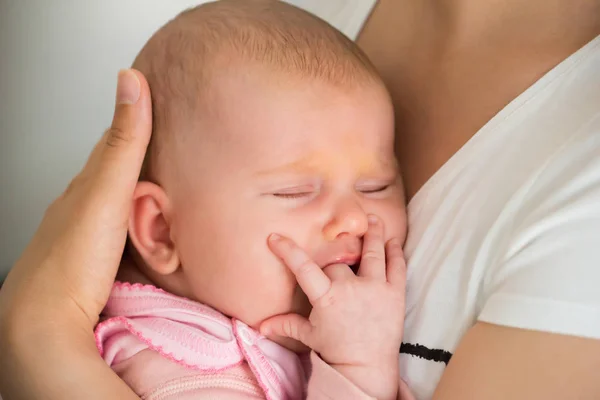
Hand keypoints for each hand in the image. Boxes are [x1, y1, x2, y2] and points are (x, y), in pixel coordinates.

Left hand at [0, 69, 151, 399]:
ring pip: (113, 205)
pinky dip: (132, 224)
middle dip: (137, 157)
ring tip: (161, 186)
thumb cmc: (73, 257)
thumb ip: (125, 142)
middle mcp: (80, 208)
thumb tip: (130, 79)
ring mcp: (84, 239)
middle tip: (166, 144)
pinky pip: (117, 234)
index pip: (112, 144)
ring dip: (136, 193)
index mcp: (85, 185)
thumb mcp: (107, 191)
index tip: (156, 105)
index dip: (136, 123)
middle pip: (111, 174)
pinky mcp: (92, 266)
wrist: (42, 321)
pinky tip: (143, 232)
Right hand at [262, 215, 405, 399]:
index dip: (288, 250)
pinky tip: (393, 241)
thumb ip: (286, 324)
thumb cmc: (336, 350)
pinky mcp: (395, 294)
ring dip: (374, 235)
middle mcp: (350, 288)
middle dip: (336, 262)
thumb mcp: (308, 336)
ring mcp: (375, 288)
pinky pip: (397, 266)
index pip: (303, 267)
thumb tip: (260, 327)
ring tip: (375, 220)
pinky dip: (395, 252)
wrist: (366, 368)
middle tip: (338, 267)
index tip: (275, 237)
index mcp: (326, 297)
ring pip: (373, 253)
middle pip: (339, 261)